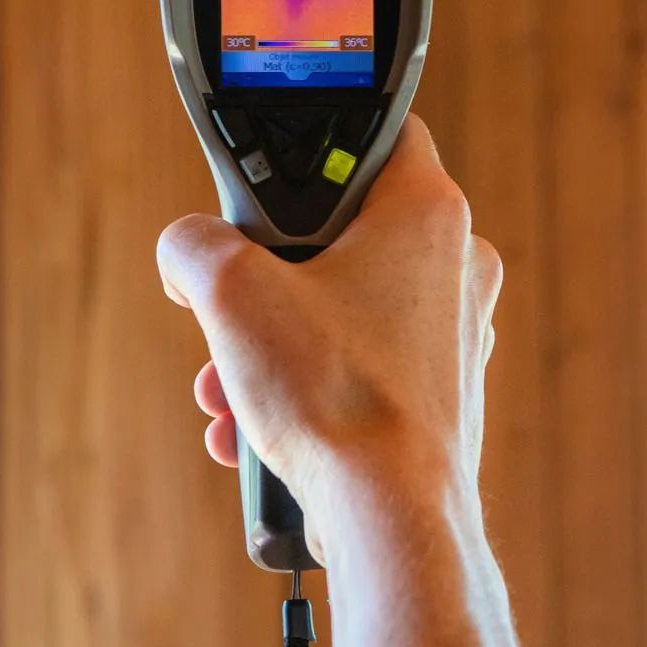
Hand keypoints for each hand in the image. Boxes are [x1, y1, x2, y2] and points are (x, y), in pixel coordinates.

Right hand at [155, 117, 501, 563]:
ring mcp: (455, 330)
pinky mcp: (441, 389)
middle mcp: (458, 262)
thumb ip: (193, 243)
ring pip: (340, 311)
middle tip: (225, 315)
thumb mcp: (228, 291)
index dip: (312, 143)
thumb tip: (188, 250)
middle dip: (265, 281)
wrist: (391, 516)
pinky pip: (358, 366)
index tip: (268, 180)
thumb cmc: (334, 395)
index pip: (376, 130)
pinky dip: (304, 388)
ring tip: (227, 392)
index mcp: (428, 211)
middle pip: (340, 234)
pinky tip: (254, 431)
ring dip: (271, 347)